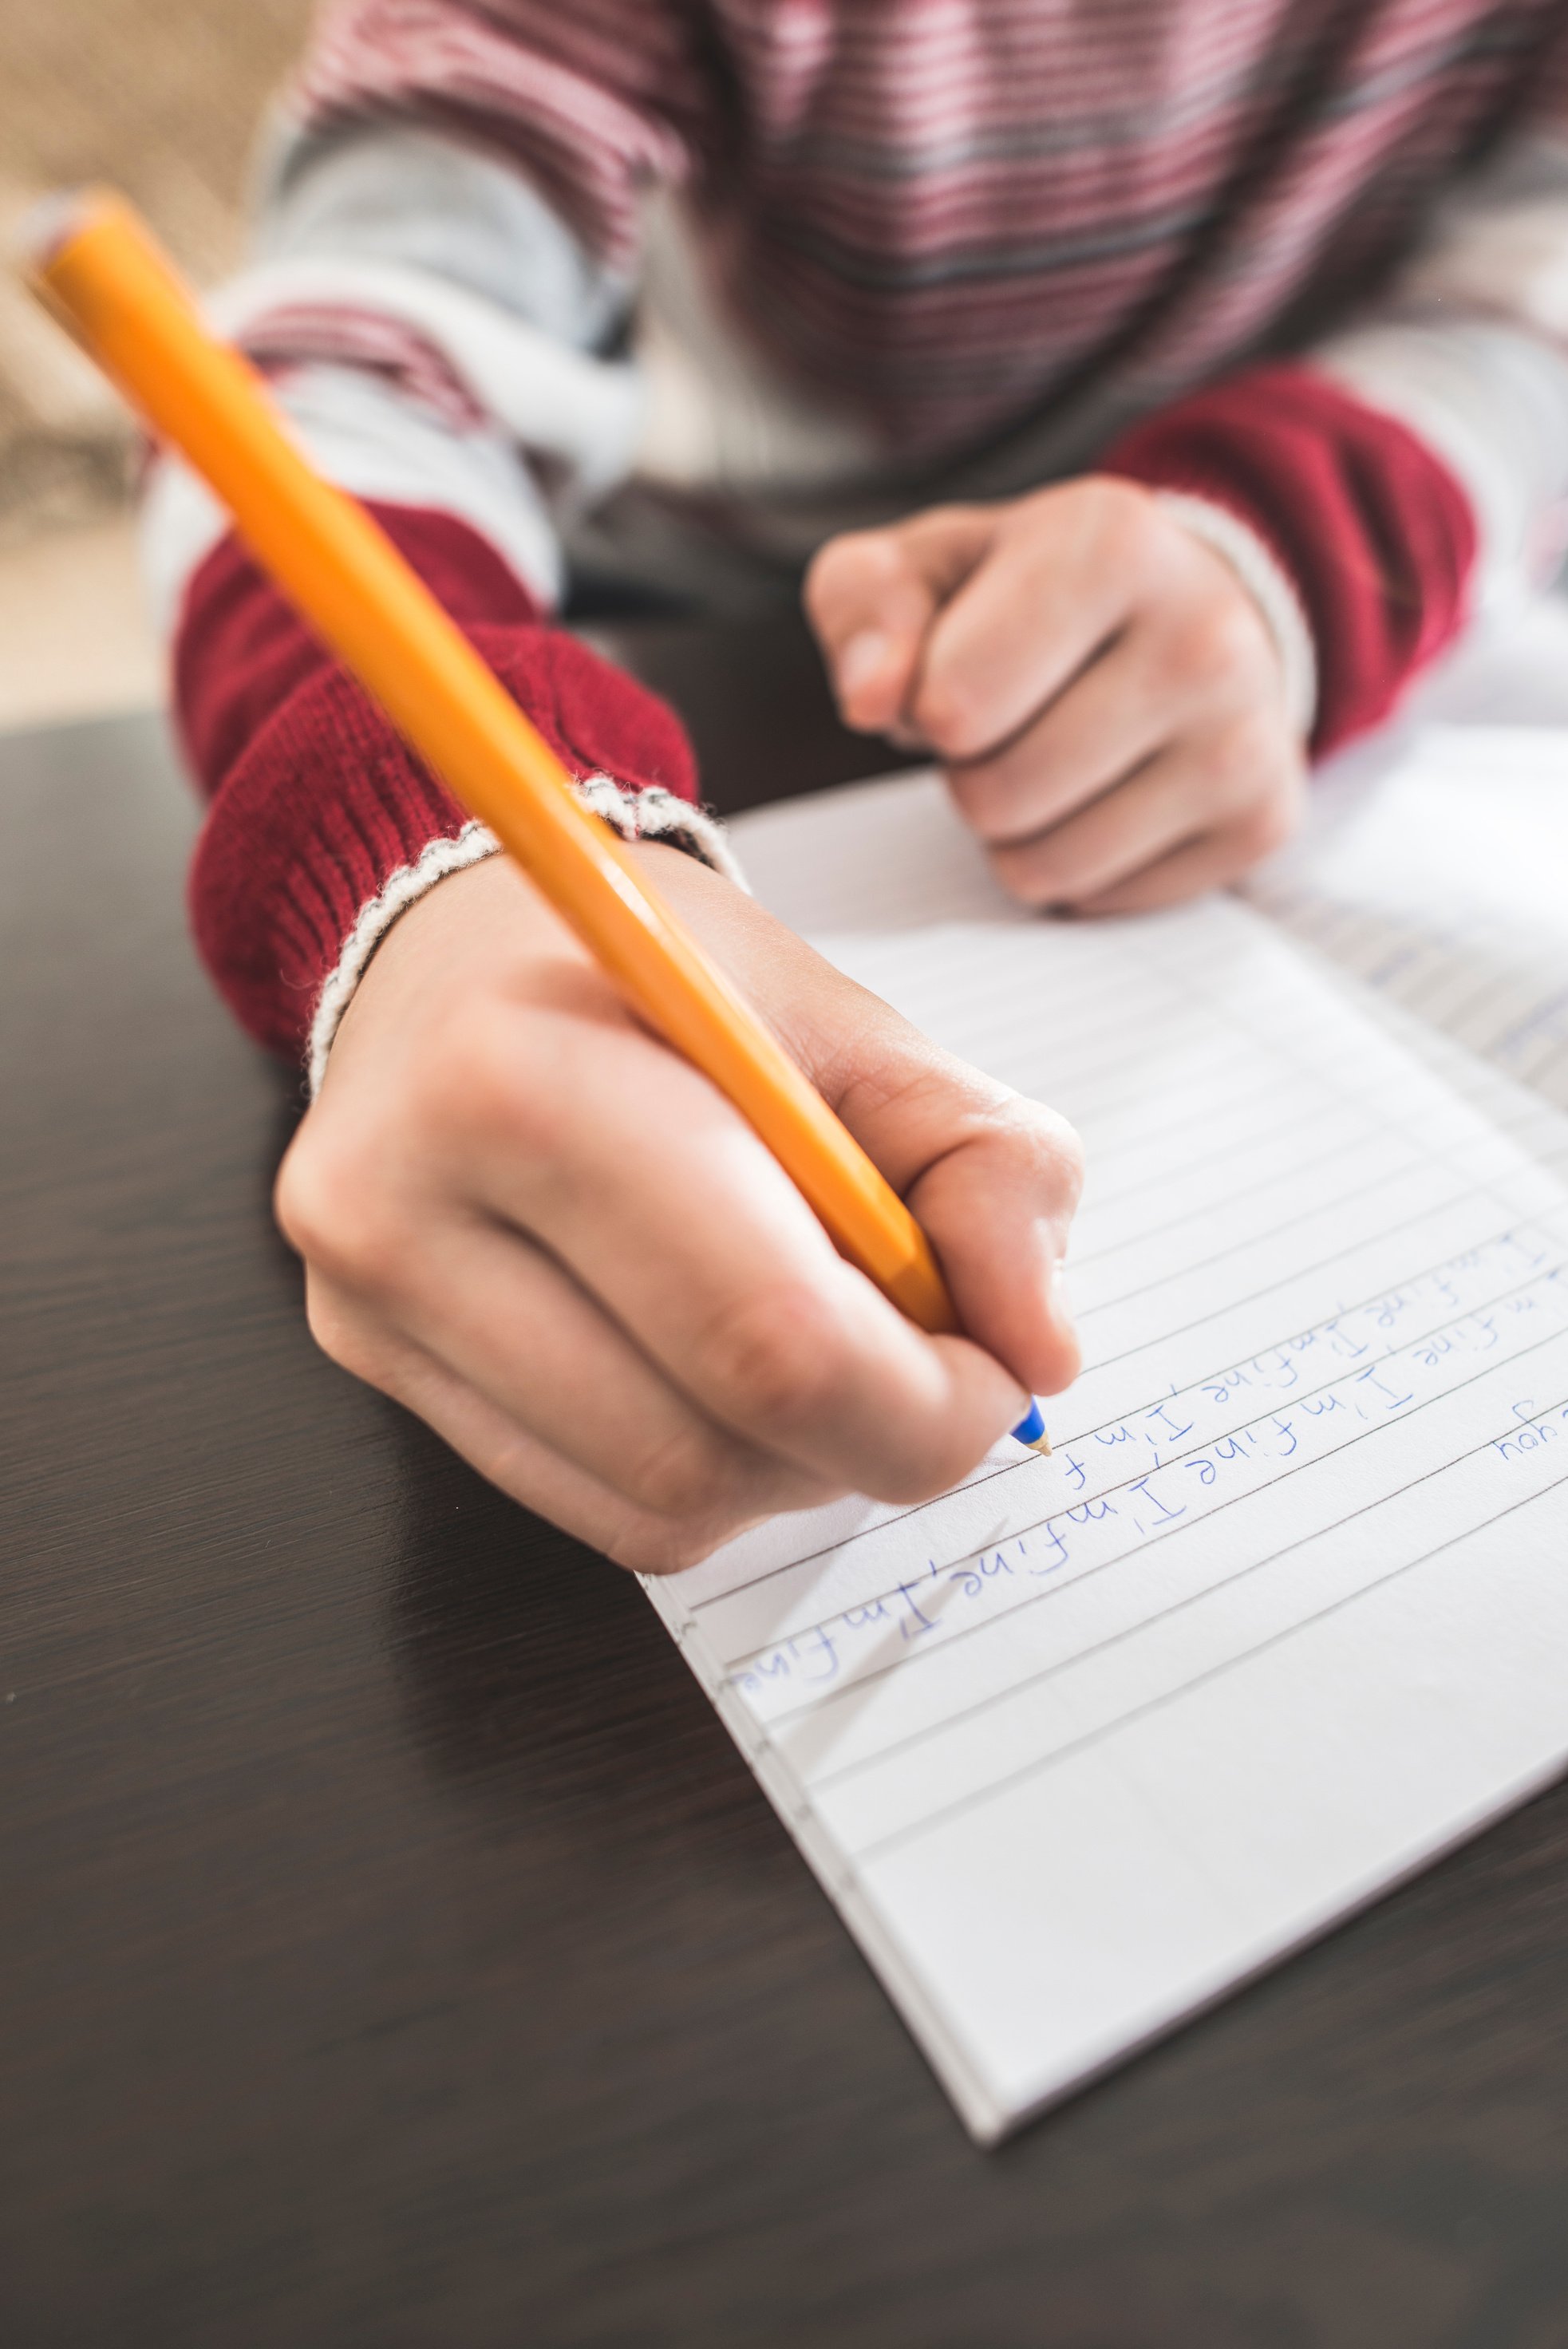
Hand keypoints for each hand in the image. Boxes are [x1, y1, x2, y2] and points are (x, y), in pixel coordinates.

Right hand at [275, 846, 1082, 1571]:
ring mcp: (370, 1305)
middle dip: (869, 1440)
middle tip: (928, 1366)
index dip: (925, 1401)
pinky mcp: (372, 1366)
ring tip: (812, 1344)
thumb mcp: (858, 1025)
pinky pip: (602, 1516)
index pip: (767, 1336)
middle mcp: (405, 1206)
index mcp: (524, 1076)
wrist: (461, 949)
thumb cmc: (667, 983)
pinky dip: (709, 1474)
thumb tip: (1036, 1349)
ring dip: (790, 1465)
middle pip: (709, 1450)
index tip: (995, 1372)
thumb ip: (987, 1168)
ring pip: (660, 1510)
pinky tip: (719, 1370)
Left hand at [806, 476, 1305, 913]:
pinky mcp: (1262, 822)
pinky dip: (1077, 868)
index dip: (925, 706)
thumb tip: (871, 698)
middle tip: (1009, 722)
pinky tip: (1106, 794)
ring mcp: (1247, 738)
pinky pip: (1099, 902)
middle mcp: (1205, 635)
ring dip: (1014, 832)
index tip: (963, 666)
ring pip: (1043, 866)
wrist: (1190, 609)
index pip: (951, 705)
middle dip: (969, 773)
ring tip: (1051, 756)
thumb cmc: (1033, 593)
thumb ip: (864, 607)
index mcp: (1113, 541)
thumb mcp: (926, 567)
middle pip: (994, 796)